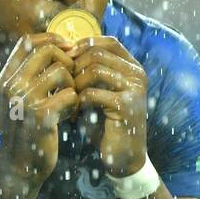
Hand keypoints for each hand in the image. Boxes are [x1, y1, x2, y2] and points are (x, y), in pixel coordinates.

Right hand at [0, 32, 78, 193]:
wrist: (18, 166)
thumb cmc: (24, 130)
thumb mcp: (17, 99)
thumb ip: (28, 74)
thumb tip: (55, 46)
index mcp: (5, 78)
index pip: (28, 41)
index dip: (51, 38)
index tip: (67, 48)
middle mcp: (11, 86)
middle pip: (47, 50)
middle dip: (67, 60)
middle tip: (72, 78)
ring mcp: (25, 100)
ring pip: (62, 71)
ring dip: (73, 84)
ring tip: (69, 101)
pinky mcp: (42, 116)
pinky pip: (70, 94)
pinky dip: (75, 104)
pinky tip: (69, 115)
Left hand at [68, 36, 148, 177]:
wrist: (123, 157)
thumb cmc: (105, 122)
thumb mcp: (97, 91)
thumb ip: (89, 70)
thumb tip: (64, 47)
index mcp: (132, 67)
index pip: (108, 42)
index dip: (84, 45)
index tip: (64, 59)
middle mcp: (137, 74)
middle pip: (97, 53)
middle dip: (73, 67)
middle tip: (62, 86)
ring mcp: (134, 89)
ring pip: (94, 70)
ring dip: (74, 85)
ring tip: (67, 100)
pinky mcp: (126, 106)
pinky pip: (92, 93)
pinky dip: (76, 103)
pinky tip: (72, 115)